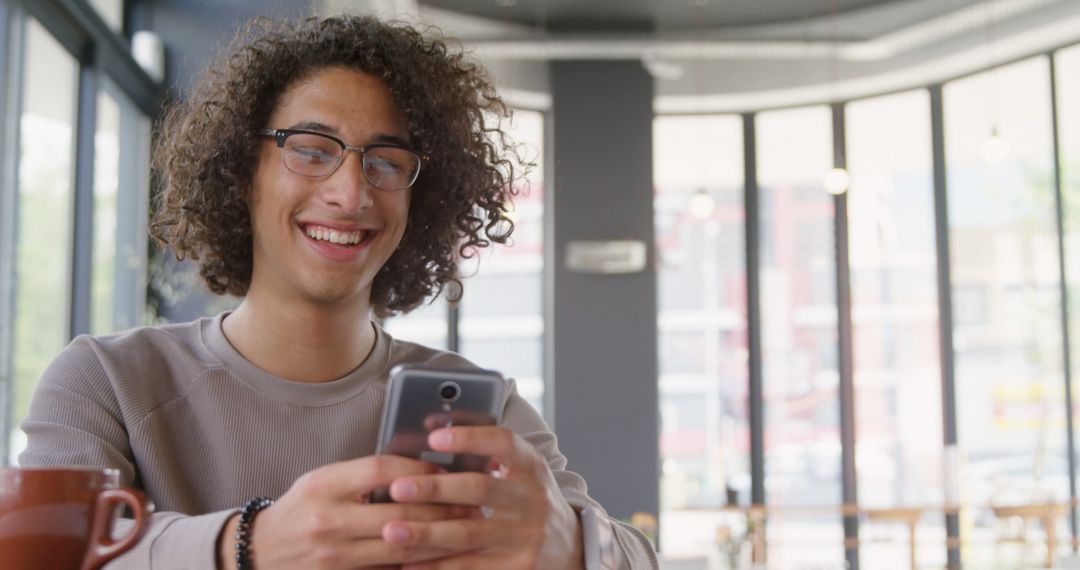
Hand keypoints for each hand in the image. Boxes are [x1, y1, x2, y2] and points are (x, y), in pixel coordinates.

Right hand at [218, 455, 475, 569]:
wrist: (260, 554)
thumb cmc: (300, 509)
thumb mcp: (322, 480)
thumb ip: (362, 475)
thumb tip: (416, 469)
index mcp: (324, 485)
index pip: (381, 470)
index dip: (418, 468)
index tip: (445, 470)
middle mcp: (329, 520)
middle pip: (398, 510)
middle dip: (441, 507)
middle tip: (472, 503)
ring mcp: (335, 554)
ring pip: (400, 546)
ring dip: (439, 538)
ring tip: (467, 529)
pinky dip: (417, 563)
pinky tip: (441, 557)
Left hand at [381, 426, 584, 569]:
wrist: (570, 547)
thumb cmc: (528, 499)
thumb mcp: (520, 469)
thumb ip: (484, 448)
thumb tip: (432, 423)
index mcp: (531, 466)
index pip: (504, 443)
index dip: (469, 437)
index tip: (433, 436)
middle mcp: (532, 499)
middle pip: (480, 489)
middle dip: (436, 488)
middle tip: (398, 488)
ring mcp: (526, 536)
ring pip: (470, 533)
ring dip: (427, 532)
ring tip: (391, 530)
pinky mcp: (518, 567)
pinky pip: (472, 567)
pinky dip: (438, 566)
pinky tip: (409, 564)